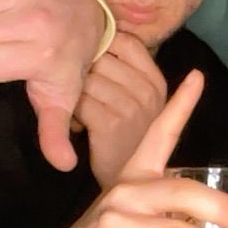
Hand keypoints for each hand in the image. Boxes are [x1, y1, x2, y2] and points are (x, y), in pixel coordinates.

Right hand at [38, 70, 227, 227]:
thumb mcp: (137, 209)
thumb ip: (170, 202)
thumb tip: (223, 210)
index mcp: (135, 174)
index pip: (159, 133)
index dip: (179, 105)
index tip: (198, 77)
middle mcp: (126, 193)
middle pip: (182, 192)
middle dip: (221, 207)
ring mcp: (117, 225)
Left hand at [78, 32, 168, 188]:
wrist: (131, 189)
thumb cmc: (130, 140)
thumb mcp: (139, 103)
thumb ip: (127, 74)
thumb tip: (98, 39)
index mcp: (156, 80)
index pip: (127, 42)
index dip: (105, 46)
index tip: (95, 62)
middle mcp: (148, 90)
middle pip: (103, 58)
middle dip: (85, 71)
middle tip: (83, 92)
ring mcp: (131, 106)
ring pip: (87, 79)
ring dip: (75, 93)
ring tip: (81, 109)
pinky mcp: (110, 124)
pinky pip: (79, 102)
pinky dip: (71, 112)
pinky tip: (78, 124)